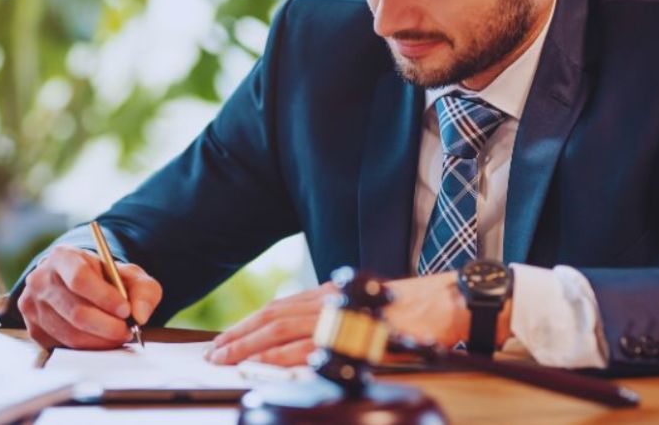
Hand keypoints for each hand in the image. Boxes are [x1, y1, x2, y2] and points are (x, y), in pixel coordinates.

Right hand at [17, 245, 162, 349]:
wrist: (77, 286)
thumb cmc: (104, 279)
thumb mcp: (129, 275)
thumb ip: (143, 290)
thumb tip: (141, 315)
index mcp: (62, 257)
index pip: (80, 279)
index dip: (105, 298)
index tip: (126, 311)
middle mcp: (40, 280)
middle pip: (75, 311)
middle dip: (108, 326)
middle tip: (127, 330)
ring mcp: (33, 307)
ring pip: (70, 334)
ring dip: (100, 340)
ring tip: (118, 336)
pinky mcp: (34, 330)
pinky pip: (64, 347)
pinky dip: (88, 348)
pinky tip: (100, 340)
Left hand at [206, 271, 511, 366]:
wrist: (443, 303)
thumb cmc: (409, 308)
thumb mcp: (361, 306)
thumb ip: (330, 316)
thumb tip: (299, 333)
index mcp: (328, 295)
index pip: (278, 308)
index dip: (248, 324)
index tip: (225, 340)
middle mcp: (329, 301)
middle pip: (273, 317)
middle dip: (240, 336)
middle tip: (214, 352)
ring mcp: (341, 316)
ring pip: (285, 330)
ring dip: (252, 345)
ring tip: (228, 359)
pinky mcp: (354, 333)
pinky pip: (314, 345)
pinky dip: (287, 355)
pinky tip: (269, 364)